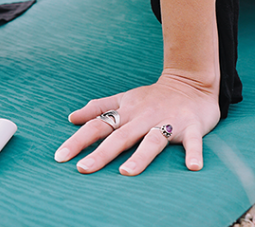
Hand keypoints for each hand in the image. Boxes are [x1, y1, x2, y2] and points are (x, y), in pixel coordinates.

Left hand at [54, 71, 219, 175]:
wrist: (192, 82)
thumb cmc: (154, 96)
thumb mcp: (125, 98)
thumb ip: (99, 108)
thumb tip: (71, 118)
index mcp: (128, 112)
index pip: (98, 125)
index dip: (79, 140)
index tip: (61, 157)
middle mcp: (145, 117)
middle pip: (121, 136)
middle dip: (102, 153)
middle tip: (83, 169)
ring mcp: (169, 121)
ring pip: (153, 139)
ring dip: (141, 156)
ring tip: (127, 172)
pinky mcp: (192, 127)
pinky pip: (193, 141)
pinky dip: (194, 153)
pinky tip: (193, 167)